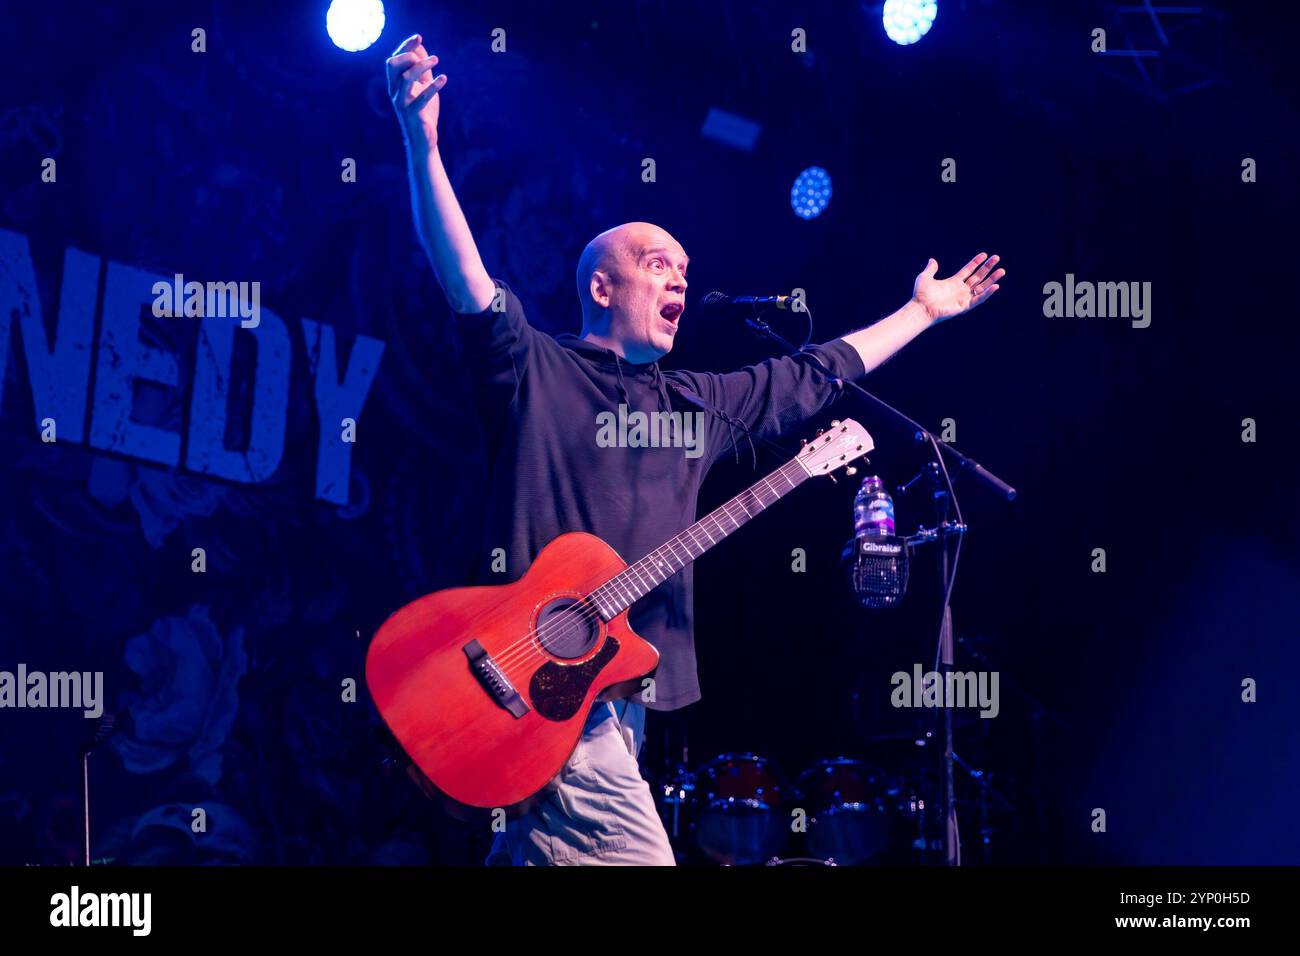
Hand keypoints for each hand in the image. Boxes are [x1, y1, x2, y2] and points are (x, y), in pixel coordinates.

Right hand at [387, 33, 446, 147]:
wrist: (424, 140)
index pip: (394, 58)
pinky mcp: (412, 113)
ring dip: (422, 65)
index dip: (405, 46)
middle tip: (428, 56)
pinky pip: (421, 97)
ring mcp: (401, 102)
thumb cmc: (423, 112)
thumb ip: (421, 68)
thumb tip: (421, 47)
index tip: (419, 37)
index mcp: (395, 83)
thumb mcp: (422, 86)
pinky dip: (433, 86)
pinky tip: (444, 78)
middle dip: (408, 53)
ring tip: (437, 60)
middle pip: (392, 64)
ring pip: (405, 77)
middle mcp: (394, 91)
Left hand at [912, 253, 1004, 324]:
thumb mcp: (925, 277)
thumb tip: (932, 260)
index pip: (968, 270)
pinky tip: (996, 286)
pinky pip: (978, 299)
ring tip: (1002, 270)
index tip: (985, 254)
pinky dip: (987, 294)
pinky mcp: (964, 306)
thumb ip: (931, 269)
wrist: (920, 309)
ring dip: (992, 279)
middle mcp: (960, 290)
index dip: (976, 262)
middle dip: (988, 268)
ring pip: (982, 287)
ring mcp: (963, 298)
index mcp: (953, 282)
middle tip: (997, 258)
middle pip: (978, 277)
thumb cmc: (920, 295)